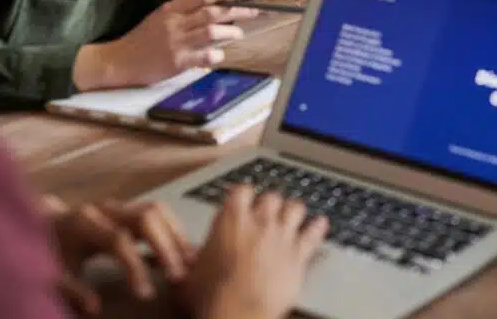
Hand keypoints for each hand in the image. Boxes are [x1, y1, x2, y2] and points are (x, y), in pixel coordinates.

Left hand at [48, 199, 195, 314]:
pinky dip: (173, 230)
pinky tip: (184, 251)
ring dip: (175, 235)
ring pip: (156, 210)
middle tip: (178, 275)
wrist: (45, 225)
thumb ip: (72, 290)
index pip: (118, 240)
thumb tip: (96, 307)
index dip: (134, 267)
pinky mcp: (128, 209)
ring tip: (190, 261)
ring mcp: (119, 206)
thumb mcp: (52, 274)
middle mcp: (106, 209)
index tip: (145, 294)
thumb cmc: (49, 251)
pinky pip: (158, 213)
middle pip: (145, 217)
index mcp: (84, 223)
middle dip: (165, 246)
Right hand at [74, 0, 257, 90]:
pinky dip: (217, 55)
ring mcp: (176, 43)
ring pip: (212, 32)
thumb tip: (211, 8)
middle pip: (213, 12)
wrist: (118, 61)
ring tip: (238, 34)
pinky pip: (204, 56)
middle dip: (238, 11)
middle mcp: (175, 23)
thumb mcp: (159, 18)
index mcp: (171, 9)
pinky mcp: (177, 62)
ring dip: (230, 32)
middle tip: (255, 12)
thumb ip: (182, 12)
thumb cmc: (142, 39)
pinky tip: (219, 55)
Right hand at [184, 187, 327, 318]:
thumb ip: (189, 263)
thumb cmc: (211, 297)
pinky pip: (314, 231)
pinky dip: (317, 227)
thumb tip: (177, 267)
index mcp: (231, 220)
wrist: (238, 314)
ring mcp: (281, 235)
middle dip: (270, 204)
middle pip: (272, 196)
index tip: (243, 201)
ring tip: (292, 217)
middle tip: (267, 214)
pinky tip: (319, 225)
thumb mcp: (187, 276)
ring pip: (296, 207)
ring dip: (293, 212)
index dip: (243, 196)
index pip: (242, 190)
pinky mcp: (300, 253)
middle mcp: (259, 222)